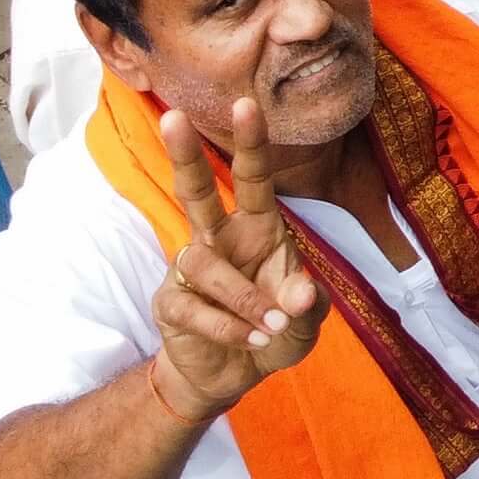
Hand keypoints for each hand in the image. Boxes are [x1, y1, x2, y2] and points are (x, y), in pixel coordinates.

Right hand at [147, 99, 327, 420]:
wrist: (235, 374)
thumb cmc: (274, 331)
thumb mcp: (305, 321)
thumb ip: (309, 306)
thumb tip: (304, 293)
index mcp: (257, 228)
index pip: (253, 178)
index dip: (250, 143)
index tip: (247, 104)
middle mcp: (220, 239)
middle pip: (196, 191)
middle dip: (184, 156)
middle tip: (173, 117)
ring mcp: (189, 269)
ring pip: (204, 264)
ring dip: (243, 299)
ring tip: (271, 326)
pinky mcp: (169, 302)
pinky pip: (192, 307)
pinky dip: (227, 328)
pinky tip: (250, 341)